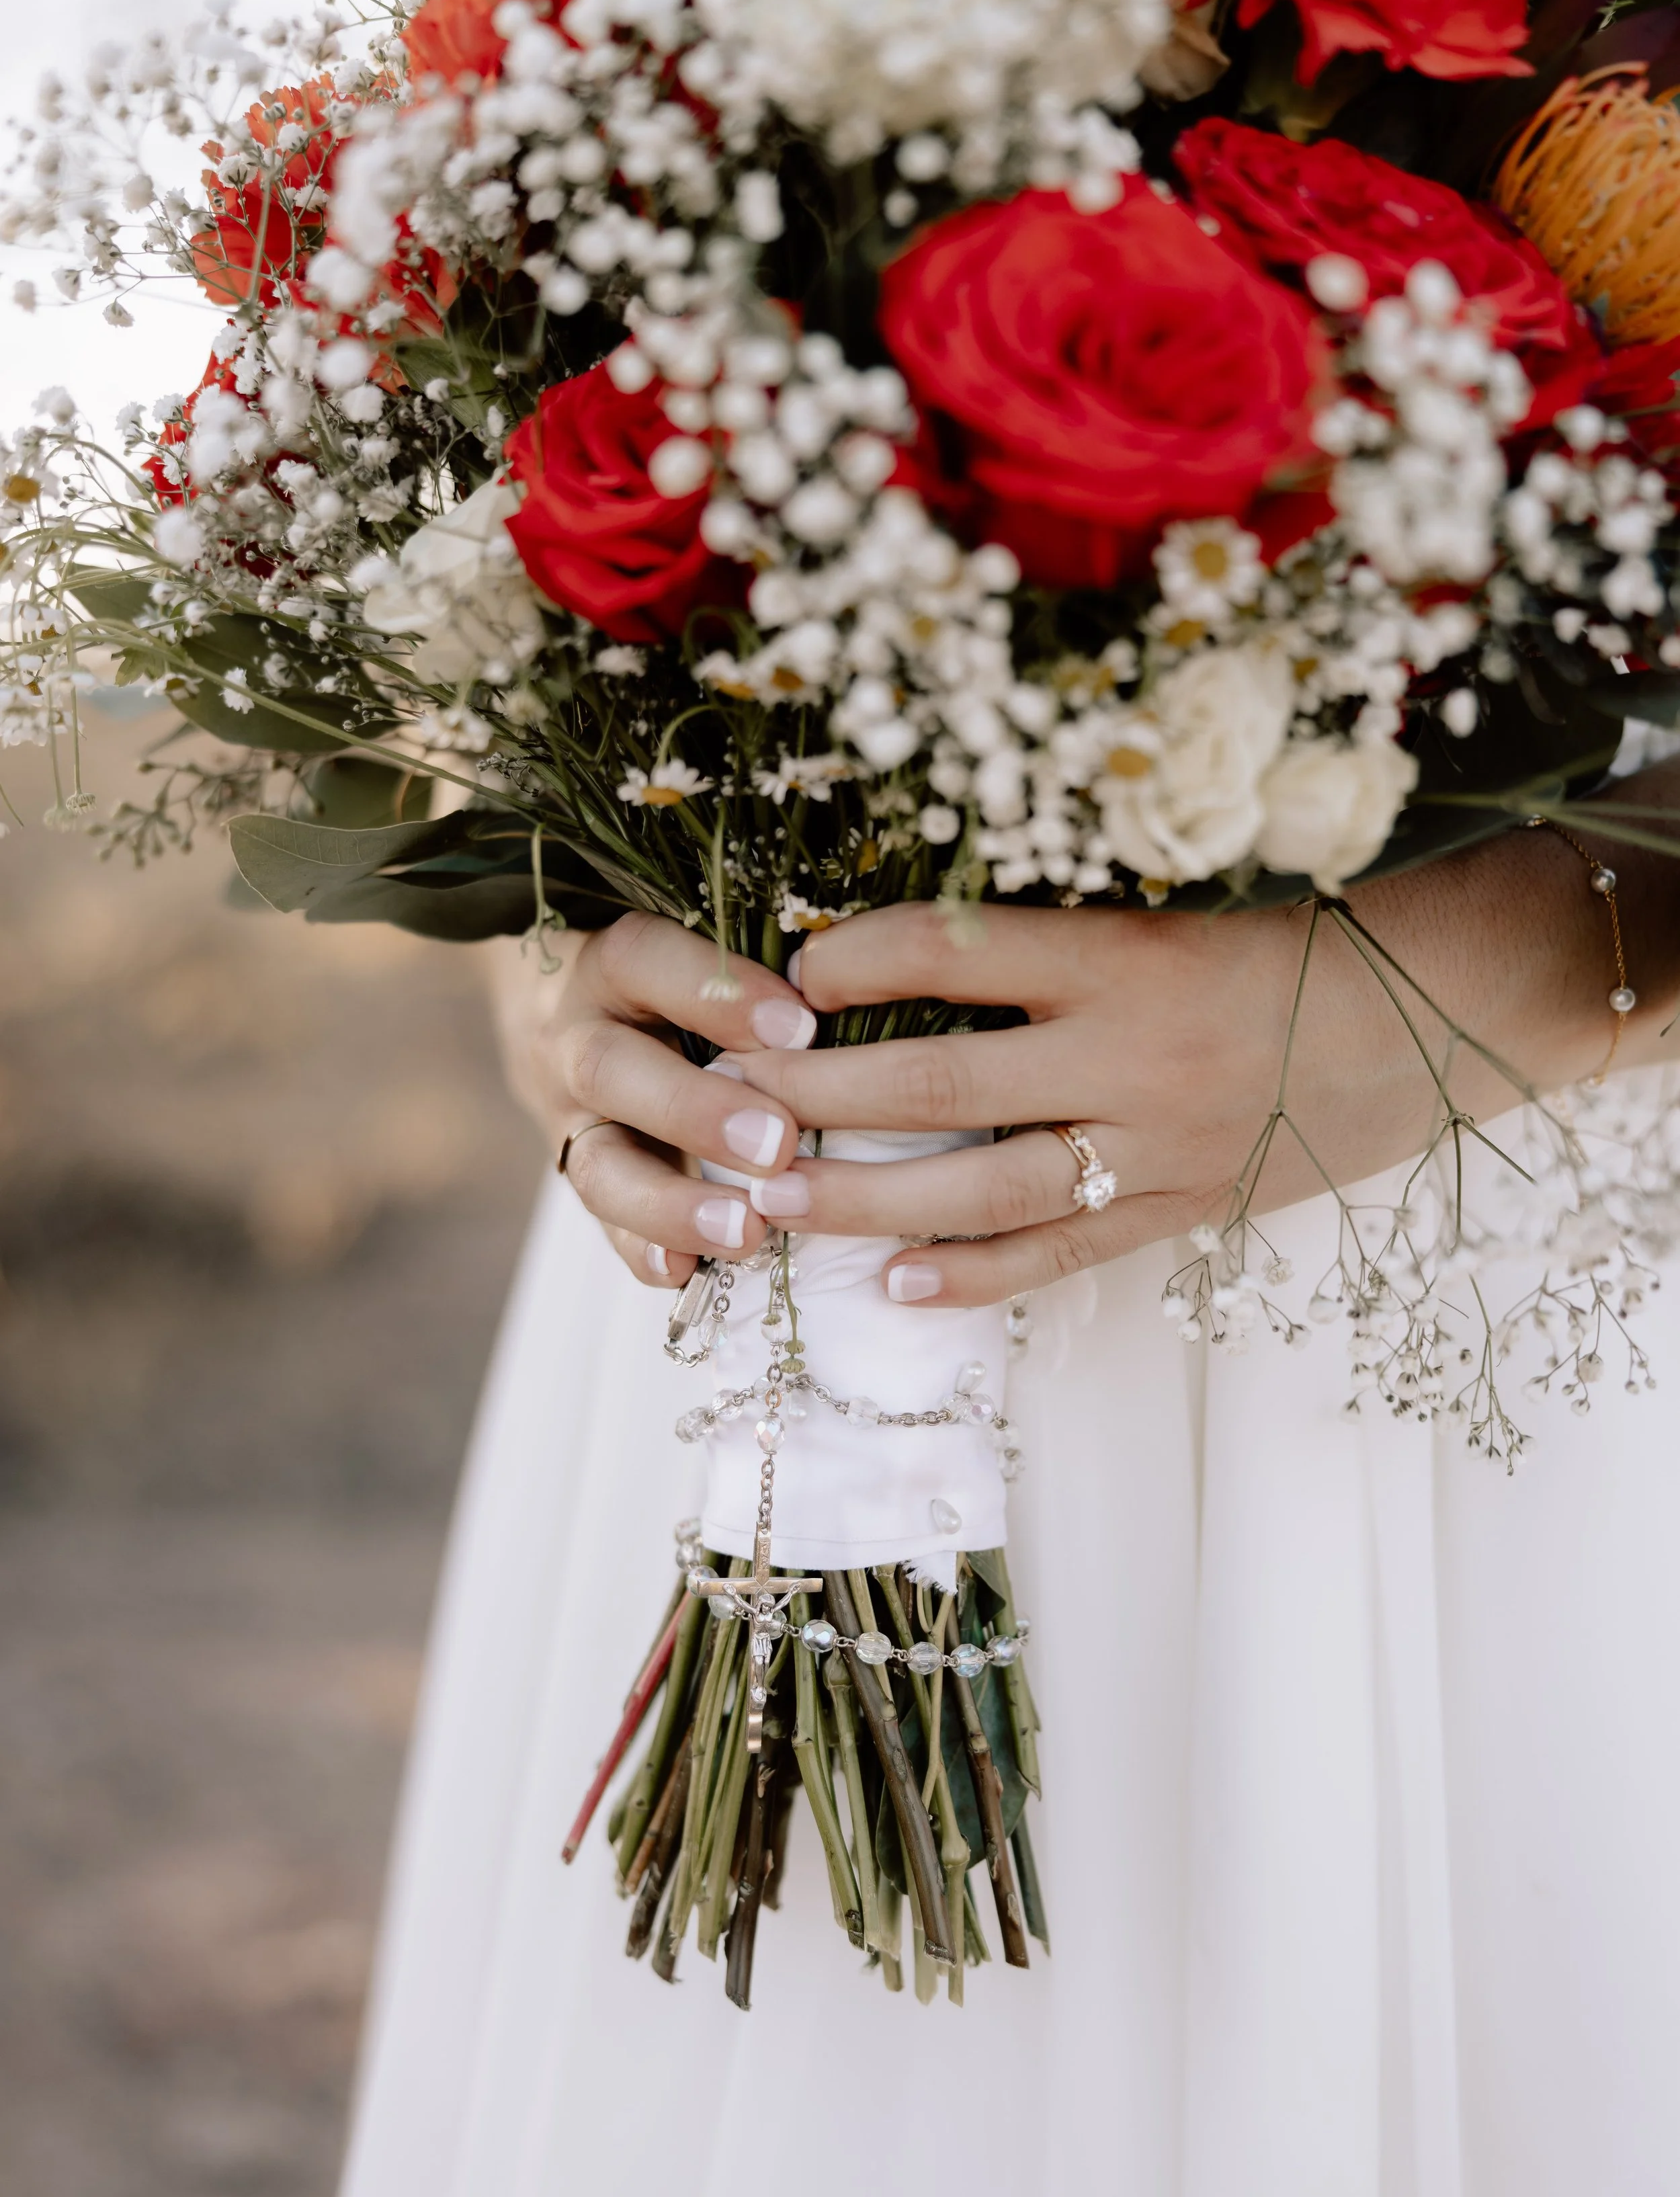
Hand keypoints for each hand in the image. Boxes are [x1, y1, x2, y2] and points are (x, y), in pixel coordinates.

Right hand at [487, 915, 816, 1287]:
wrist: (573, 1010)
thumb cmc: (676, 975)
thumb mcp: (698, 948)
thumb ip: (753, 970)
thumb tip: (857, 998)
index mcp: (611, 964)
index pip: (646, 962)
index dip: (717, 995)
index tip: (801, 1026)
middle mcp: (575, 1039)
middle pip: (609, 1070)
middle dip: (695, 1112)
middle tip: (777, 1143)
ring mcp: (569, 1119)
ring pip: (597, 1165)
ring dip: (671, 1204)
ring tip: (746, 1229)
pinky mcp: (584, 1179)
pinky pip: (602, 1226)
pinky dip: (643, 1250)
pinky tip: (687, 1272)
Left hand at [731, 808, 1679, 1306]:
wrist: (1445, 1014)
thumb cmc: (1308, 940)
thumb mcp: (1182, 911)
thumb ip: (1061, 940)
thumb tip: (921, 957)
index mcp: (1124, 956)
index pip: (953, 951)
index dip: (856, 959)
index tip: (787, 969)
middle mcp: (1129, 1055)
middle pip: (935, 1082)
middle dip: (816, 1096)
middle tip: (725, 1102)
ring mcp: (1155, 1148)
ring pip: (978, 1187)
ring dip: (861, 1200)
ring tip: (769, 1202)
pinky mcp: (1182, 1212)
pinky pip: (1058, 1255)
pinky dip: (971, 1275)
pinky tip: (890, 1285)